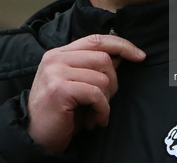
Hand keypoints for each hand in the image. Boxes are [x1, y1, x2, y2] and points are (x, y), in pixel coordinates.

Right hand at [27, 34, 145, 151]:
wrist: (37, 136)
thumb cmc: (62, 110)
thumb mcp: (80, 84)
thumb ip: (96, 67)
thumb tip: (121, 55)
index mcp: (61, 53)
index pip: (97, 40)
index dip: (122, 45)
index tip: (140, 56)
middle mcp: (56, 58)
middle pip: (104, 58)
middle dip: (113, 83)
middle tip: (105, 101)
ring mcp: (56, 72)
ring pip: (102, 78)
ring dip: (106, 100)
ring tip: (97, 112)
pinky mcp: (59, 89)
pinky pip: (96, 94)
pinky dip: (102, 109)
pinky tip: (96, 120)